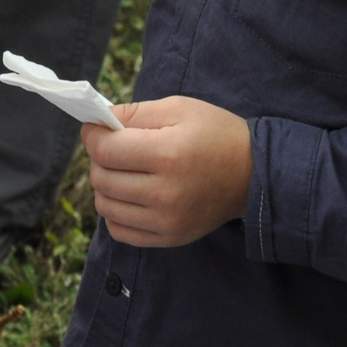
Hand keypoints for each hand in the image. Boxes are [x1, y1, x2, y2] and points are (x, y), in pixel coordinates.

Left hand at [82, 96, 252, 246]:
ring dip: (105, 186)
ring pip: (105, 206)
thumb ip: (133, 113)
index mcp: (168, 154)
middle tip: (116, 148)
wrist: (253, 174)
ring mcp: (167, 221)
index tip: (97, 129)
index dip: (92, 136)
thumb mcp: (178, 108)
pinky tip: (131, 196)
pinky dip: (116, 212)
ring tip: (124, 171)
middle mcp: (165, 193)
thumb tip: (95, 122)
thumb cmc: (215, 134)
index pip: (104, 151)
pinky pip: (119, 231)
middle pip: (101, 179)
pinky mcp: (169, 238)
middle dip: (99, 159)